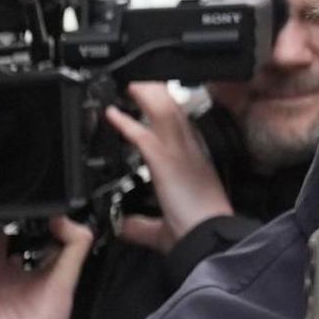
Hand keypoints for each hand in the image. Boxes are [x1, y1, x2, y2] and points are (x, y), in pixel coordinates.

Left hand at [107, 86, 234, 253]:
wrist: (207, 239)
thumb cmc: (194, 233)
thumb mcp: (162, 227)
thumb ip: (141, 224)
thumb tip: (126, 227)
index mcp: (191, 160)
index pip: (177, 125)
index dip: (162, 108)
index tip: (146, 98)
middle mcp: (188, 150)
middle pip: (172, 109)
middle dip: (153, 91)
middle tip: (133, 79)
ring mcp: (179, 153)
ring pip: (161, 112)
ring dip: (143, 95)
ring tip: (126, 81)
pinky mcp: (166, 162)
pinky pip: (143, 136)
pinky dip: (126, 124)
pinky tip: (111, 114)